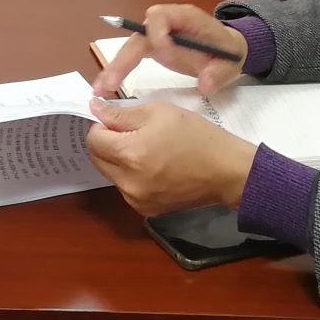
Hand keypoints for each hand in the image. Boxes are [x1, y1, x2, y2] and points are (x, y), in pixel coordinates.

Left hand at [85, 99, 258, 215]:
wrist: (227, 171)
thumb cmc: (196, 136)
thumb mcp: (158, 112)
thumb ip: (121, 113)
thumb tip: (94, 109)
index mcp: (129, 154)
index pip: (93, 139)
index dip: (102, 125)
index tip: (118, 120)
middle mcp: (127, 182)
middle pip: (97, 158)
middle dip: (106, 143)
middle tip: (130, 132)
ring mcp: (136, 200)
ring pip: (110, 174)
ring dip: (118, 160)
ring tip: (145, 148)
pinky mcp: (147, 210)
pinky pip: (126, 188)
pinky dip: (130, 176)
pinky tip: (152, 166)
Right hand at [91, 3, 247, 98]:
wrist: (225, 50)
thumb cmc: (227, 52)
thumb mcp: (230, 62)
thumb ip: (219, 73)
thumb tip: (204, 84)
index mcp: (184, 16)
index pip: (160, 16)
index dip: (157, 33)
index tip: (161, 52)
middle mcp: (164, 23)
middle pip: (137, 36)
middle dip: (123, 58)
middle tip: (110, 82)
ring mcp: (155, 35)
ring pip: (129, 47)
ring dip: (114, 68)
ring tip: (100, 89)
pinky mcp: (151, 48)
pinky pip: (131, 57)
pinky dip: (118, 71)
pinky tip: (105, 88)